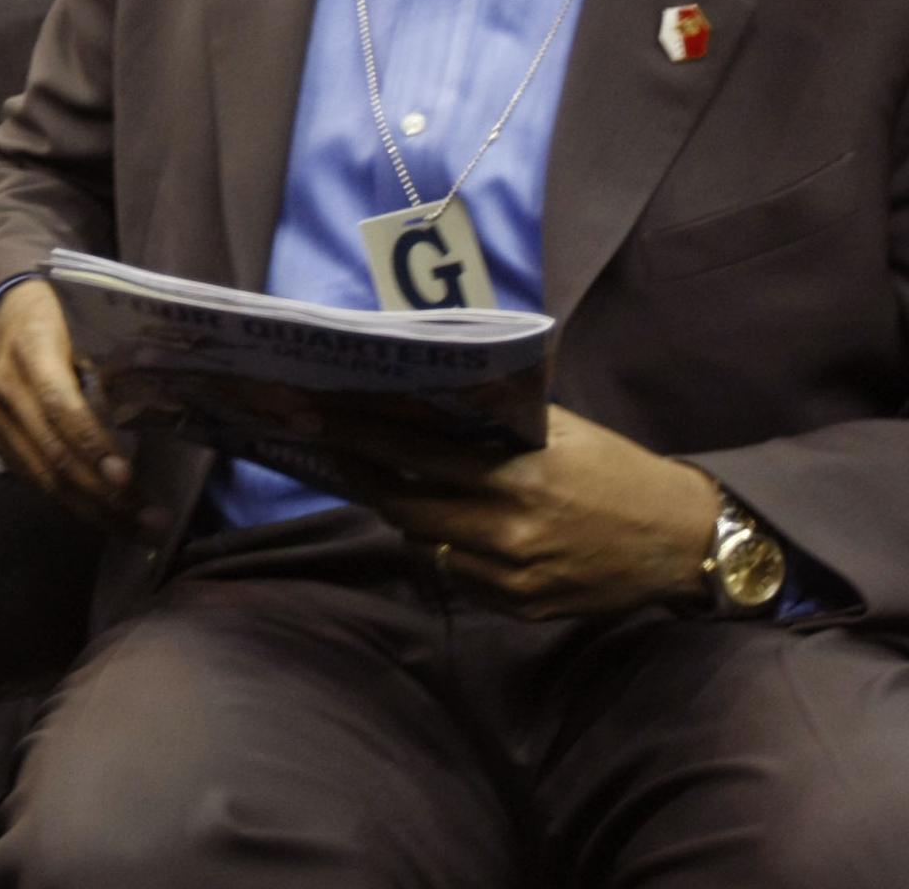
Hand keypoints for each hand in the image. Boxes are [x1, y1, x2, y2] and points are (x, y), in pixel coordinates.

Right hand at [0, 278, 146, 527]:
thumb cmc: (58, 314)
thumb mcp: (83, 322)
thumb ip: (110, 359)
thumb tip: (165, 400)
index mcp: (31, 351)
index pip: (60, 406)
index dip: (93, 445)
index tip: (127, 479)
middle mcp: (7, 390)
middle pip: (54, 455)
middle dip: (105, 496)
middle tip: (152, 522)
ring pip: (44, 478)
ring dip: (94, 511)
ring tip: (138, 532)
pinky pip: (35, 480)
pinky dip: (72, 504)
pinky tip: (106, 517)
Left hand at [332, 406, 720, 619]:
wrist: (679, 540)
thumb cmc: (615, 471)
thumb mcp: (560, 430)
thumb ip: (495, 419)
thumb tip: (427, 395)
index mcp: (517, 479)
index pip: (416, 455)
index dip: (363, 437)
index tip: (324, 421)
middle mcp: (508, 532)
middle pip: (405, 508)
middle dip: (369, 480)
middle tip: (344, 455)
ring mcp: (513, 578)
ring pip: (425, 546)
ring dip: (407, 517)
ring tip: (395, 487)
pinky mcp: (521, 608)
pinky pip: (457, 578)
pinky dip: (446, 551)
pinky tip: (451, 528)